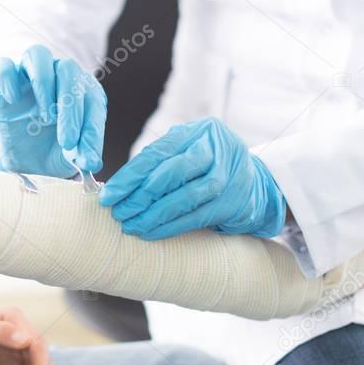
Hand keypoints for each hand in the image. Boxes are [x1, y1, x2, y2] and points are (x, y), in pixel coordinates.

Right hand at [0, 44, 105, 176]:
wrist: (24, 157)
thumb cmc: (53, 151)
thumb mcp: (69, 158)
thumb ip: (80, 154)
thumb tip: (91, 161)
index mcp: (83, 92)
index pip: (92, 100)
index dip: (92, 130)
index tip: (88, 159)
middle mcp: (59, 76)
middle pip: (68, 70)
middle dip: (70, 109)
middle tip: (67, 142)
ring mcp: (30, 74)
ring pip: (38, 54)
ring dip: (43, 83)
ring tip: (45, 117)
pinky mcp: (4, 80)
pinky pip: (3, 65)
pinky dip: (7, 78)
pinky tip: (12, 100)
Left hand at [98, 117, 286, 238]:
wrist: (255, 181)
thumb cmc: (208, 164)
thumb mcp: (188, 149)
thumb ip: (160, 160)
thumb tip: (118, 186)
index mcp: (199, 131)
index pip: (157, 153)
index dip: (129, 176)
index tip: (108, 194)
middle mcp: (215, 150)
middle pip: (170, 173)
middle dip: (139, 196)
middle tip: (118, 212)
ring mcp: (227, 177)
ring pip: (183, 198)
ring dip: (152, 215)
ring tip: (130, 225)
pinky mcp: (231, 203)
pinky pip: (194, 217)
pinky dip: (169, 227)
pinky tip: (150, 232)